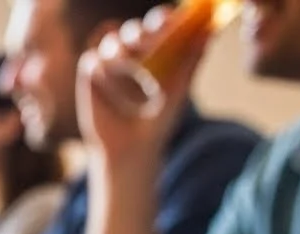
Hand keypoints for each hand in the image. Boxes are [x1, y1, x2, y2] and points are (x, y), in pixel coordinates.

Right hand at [77, 6, 208, 168]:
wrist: (133, 150)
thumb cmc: (159, 121)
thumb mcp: (178, 91)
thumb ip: (191, 61)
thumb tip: (209, 32)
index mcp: (157, 50)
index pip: (158, 24)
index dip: (161, 18)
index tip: (167, 22)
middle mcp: (133, 52)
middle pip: (133, 29)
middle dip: (139, 31)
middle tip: (146, 40)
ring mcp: (110, 63)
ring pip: (111, 40)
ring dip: (119, 48)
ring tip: (125, 62)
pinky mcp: (91, 76)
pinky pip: (91, 59)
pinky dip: (101, 66)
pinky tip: (107, 77)